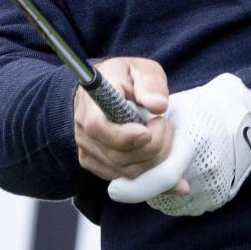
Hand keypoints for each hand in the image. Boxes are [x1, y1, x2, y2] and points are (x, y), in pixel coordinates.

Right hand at [74, 57, 187, 191]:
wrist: (105, 90)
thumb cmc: (125, 78)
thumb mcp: (141, 69)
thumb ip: (150, 83)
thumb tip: (158, 105)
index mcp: (91, 103)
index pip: (99, 128)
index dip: (125, 136)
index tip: (149, 131)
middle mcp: (84, 131)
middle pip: (118, 156)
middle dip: (153, 147)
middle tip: (166, 125)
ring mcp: (88, 151)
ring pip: (125, 172)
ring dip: (155, 160)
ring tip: (164, 136)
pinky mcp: (96, 165)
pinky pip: (125, 180)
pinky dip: (150, 175)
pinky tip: (166, 165)